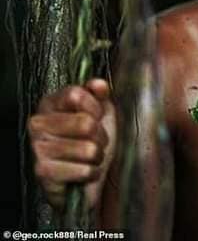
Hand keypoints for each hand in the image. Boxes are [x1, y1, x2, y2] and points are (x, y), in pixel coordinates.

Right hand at [28, 79, 116, 211]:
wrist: (88, 172)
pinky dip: (91, 172)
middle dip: (101, 135)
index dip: (95, 107)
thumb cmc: (92, 137)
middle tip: (97, 139)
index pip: (76, 95)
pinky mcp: (43, 172)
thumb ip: (99, 93)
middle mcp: (38, 123)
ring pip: (87, 149)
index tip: (97, 115)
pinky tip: (85, 170)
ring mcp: (38, 148)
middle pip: (85, 123)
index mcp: (50, 103)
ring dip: (97, 155)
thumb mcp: (101, 110)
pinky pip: (83, 170)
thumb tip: (99, 85)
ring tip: (91, 155)